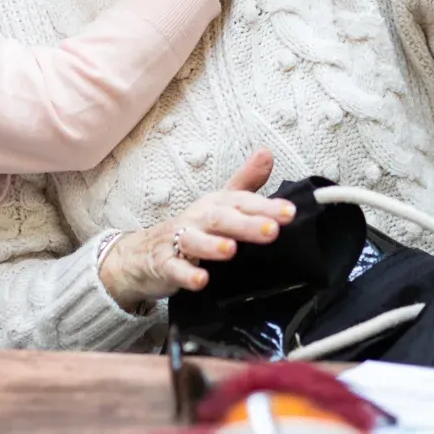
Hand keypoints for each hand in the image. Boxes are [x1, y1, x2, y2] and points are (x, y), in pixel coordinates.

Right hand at [98, 149, 291, 309]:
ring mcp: (178, 241)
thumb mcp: (220, 203)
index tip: (289, 212)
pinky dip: (187, 274)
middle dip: (246, 224)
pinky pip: (174, 268)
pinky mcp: (164, 264)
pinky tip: (201, 280)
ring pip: (193, 240)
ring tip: (231, 250)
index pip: (241, 201)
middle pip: (220, 218)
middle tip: (272, 231)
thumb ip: (246, 183)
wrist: (143, 253)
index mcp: (214, 204)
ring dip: (212, 245)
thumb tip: (267, 153)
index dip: (265, 206)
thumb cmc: (192, 227)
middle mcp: (197, 219)